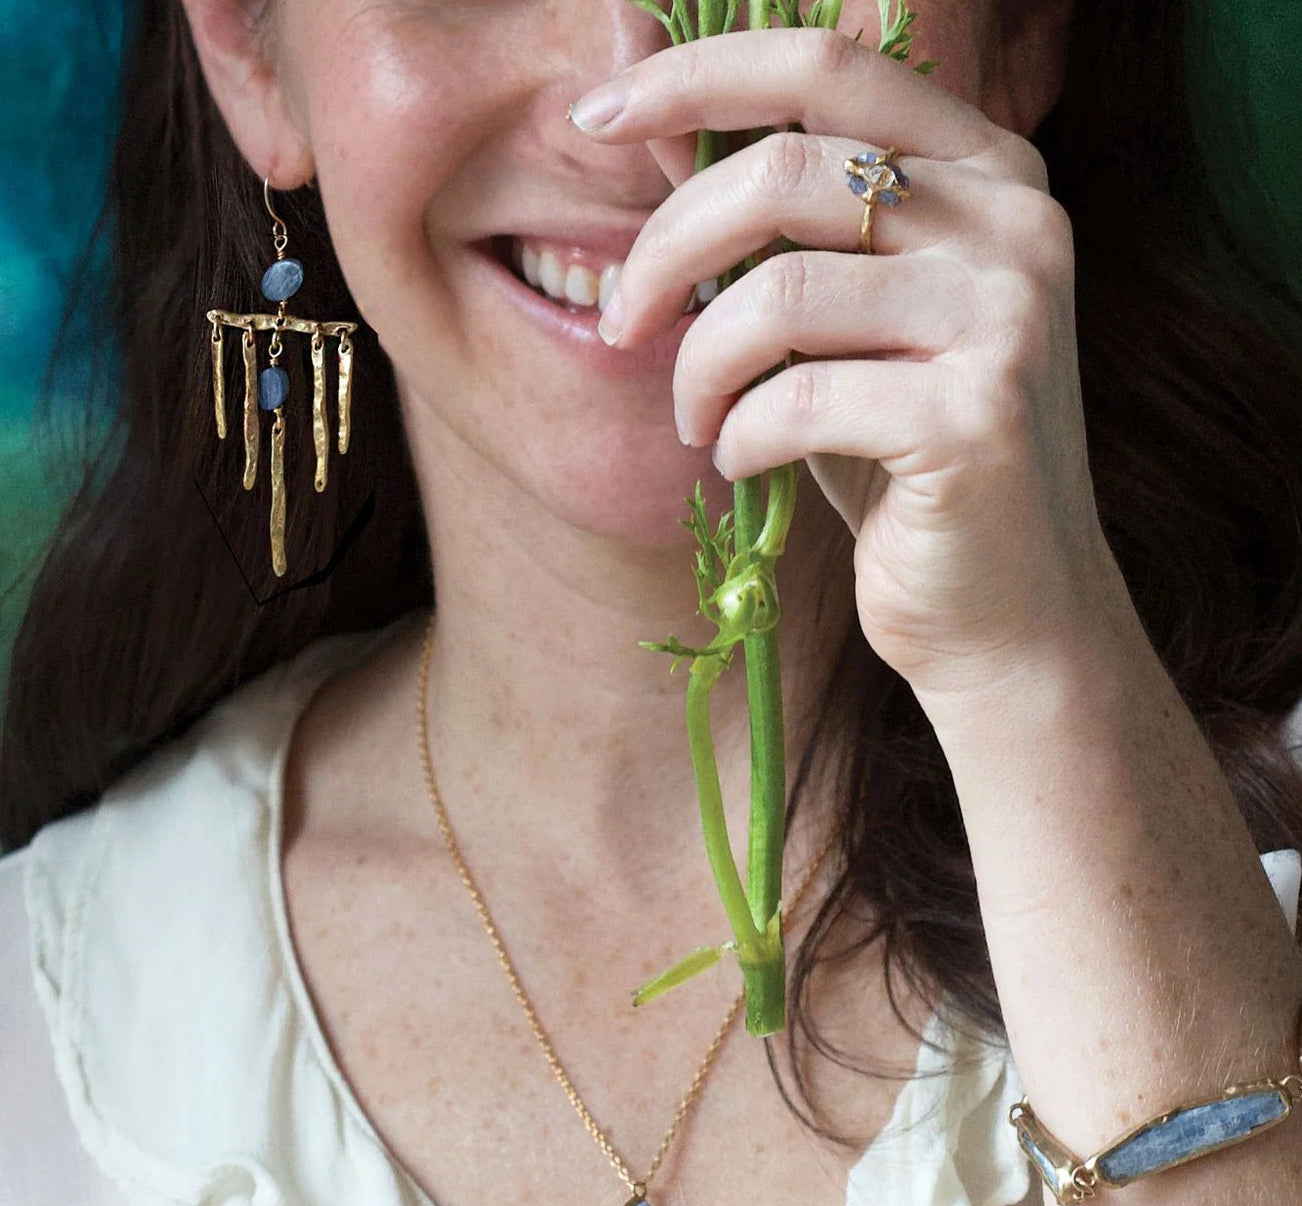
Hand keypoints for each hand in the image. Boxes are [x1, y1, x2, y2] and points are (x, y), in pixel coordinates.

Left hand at [571, 27, 1136, 702]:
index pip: (825, 68)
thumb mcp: (837, 324)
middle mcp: (1016, 223)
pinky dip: (740, 437)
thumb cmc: (901, 462)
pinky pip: (796, 401)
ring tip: (695, 419)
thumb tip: (639, 93)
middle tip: (621, 323)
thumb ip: (772, 219)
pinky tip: (743, 462)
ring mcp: (1007, 318)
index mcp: (987, 171)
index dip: (693, 75)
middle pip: (784, 174)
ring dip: (698, 366)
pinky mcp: (978, 418)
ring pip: (778, 294)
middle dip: (666, 250)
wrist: (1002, 609)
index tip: (593, 115)